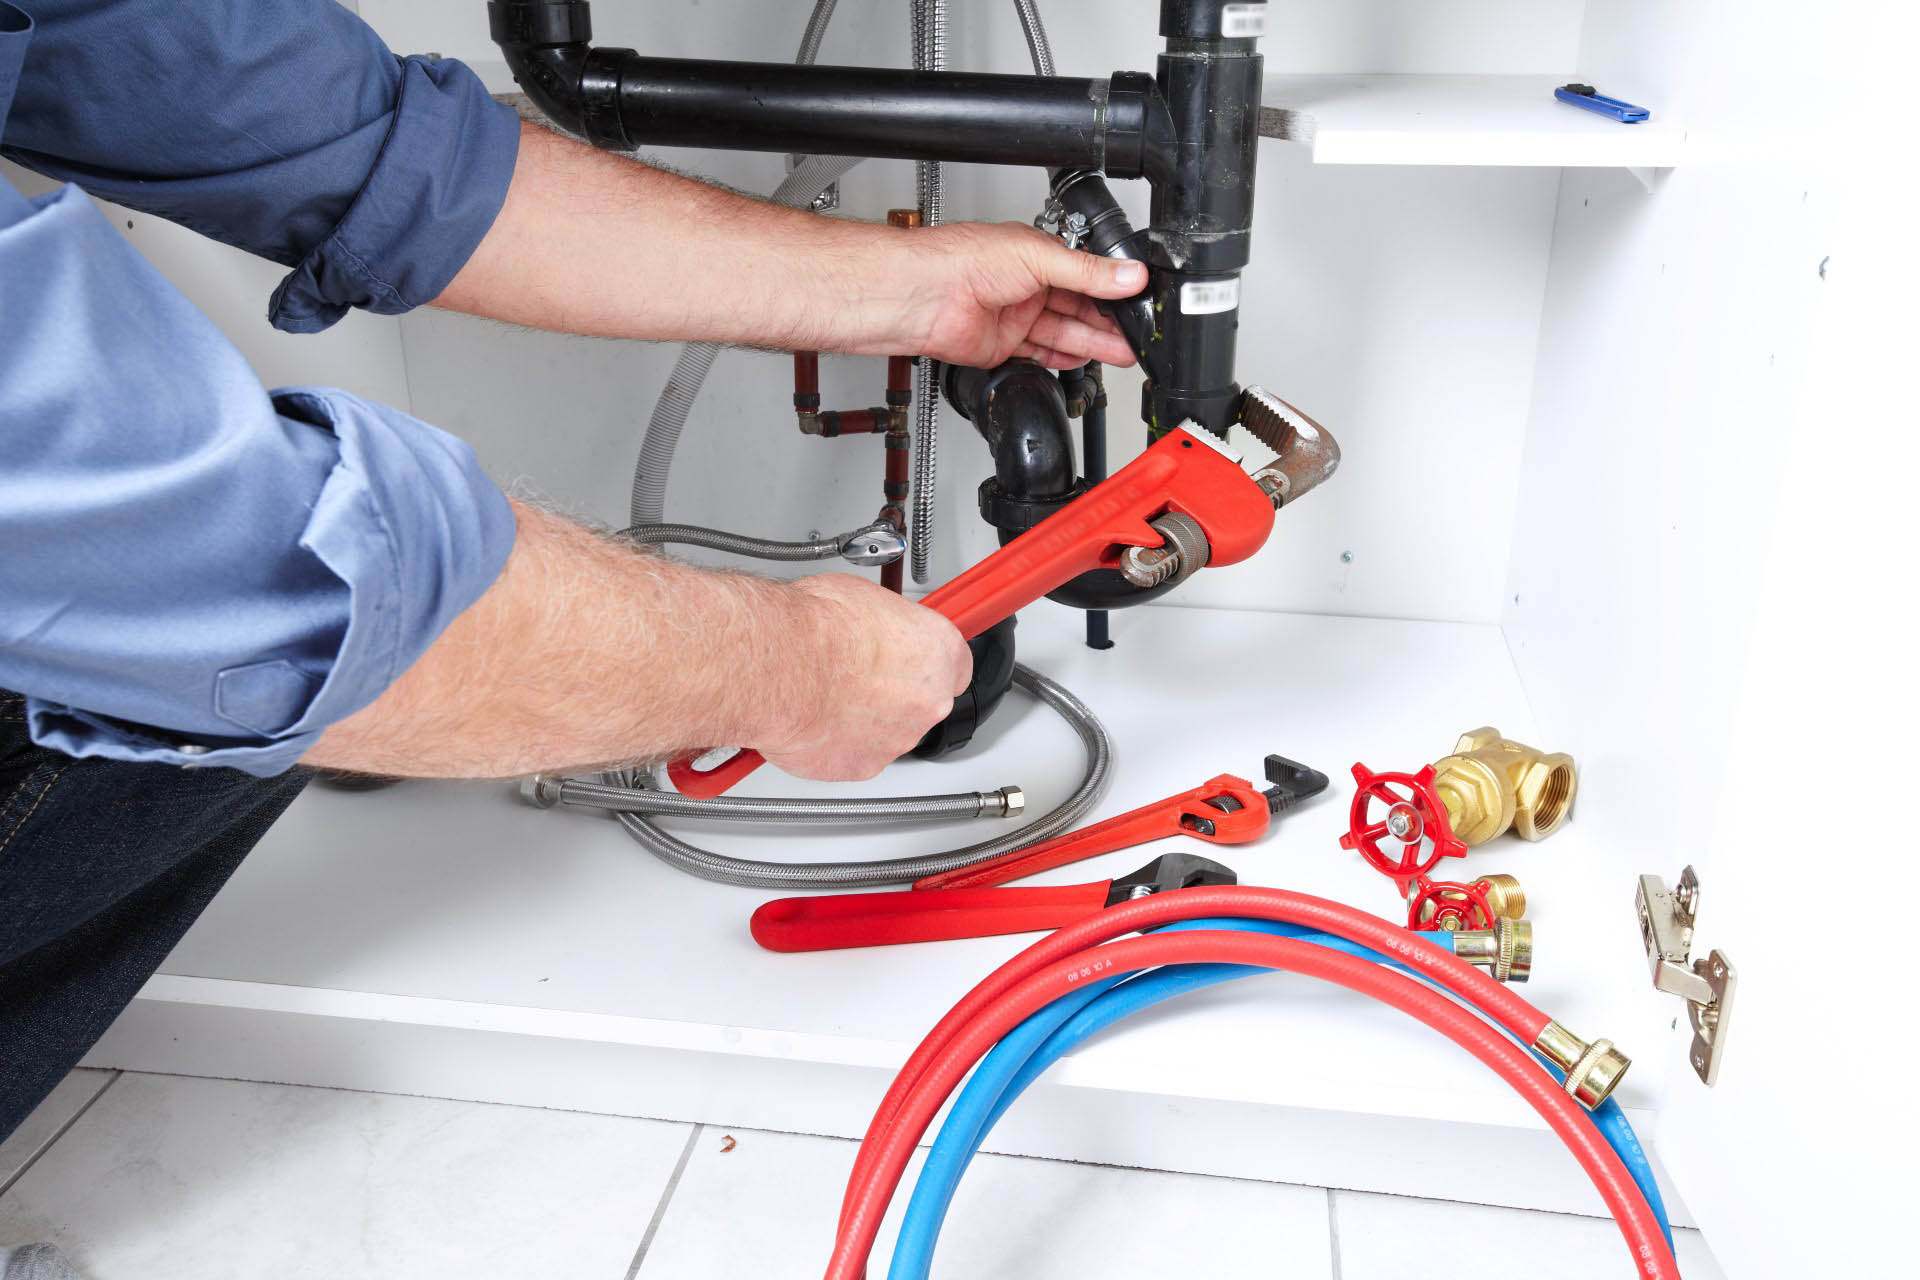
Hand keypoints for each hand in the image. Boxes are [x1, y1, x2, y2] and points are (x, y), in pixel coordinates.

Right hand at [758, 574, 972, 780]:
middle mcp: (928, 701)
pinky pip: (854, 755)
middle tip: (857, 674)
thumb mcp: (863, 597)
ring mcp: (897, 738)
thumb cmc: (818, 629)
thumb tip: (872, 626)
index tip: (910, 659)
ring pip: (887, 732)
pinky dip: (836, 743)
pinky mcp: (863, 765)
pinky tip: (816, 718)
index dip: (926, 663)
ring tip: (828, 694)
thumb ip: (883, 625)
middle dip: (893, 692)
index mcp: (939, 653)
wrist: (784, 666)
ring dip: (864, 719)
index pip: (955, 665)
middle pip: (921, 702)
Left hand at [890, 222, 1148, 369]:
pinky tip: (1085, 359)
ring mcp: (1014, 315)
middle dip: (1108, 322)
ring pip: (1063, 331)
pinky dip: (1063, 358)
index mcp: (1035, 255)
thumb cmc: (964, 259)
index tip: (1137, 301)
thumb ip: (1087, 271)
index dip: (1111, 289)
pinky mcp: (1002, 344)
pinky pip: (1040, 353)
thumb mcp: (1039, 256)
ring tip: (1124, 352)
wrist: (926, 295)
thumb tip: (1127, 274)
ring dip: (1094, 342)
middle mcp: (1025, 284)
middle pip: (1078, 307)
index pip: (1085, 274)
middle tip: (1137, 334)